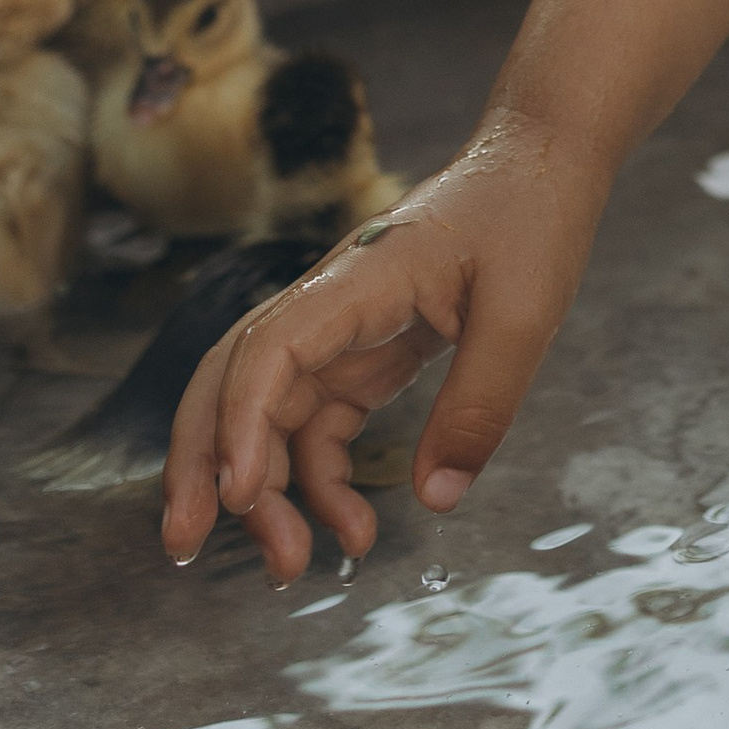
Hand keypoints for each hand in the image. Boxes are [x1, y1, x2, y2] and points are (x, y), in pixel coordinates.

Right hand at [160, 117, 607, 582]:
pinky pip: (321, 422)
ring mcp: (343, 328)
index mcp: (359, 278)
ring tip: (288, 566)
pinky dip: (322, 479)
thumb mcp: (524, 313)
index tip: (240, 495)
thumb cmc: (529, 216)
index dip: (241, 422)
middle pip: (234, 380)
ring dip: (267, 490)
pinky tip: (352, 530)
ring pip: (272, 414)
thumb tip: (437, 498)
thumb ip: (481, 404)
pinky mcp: (366, 350)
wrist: (539, 162)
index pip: (269, 348)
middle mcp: (332, 303)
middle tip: (189, 546)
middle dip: (201, 463)